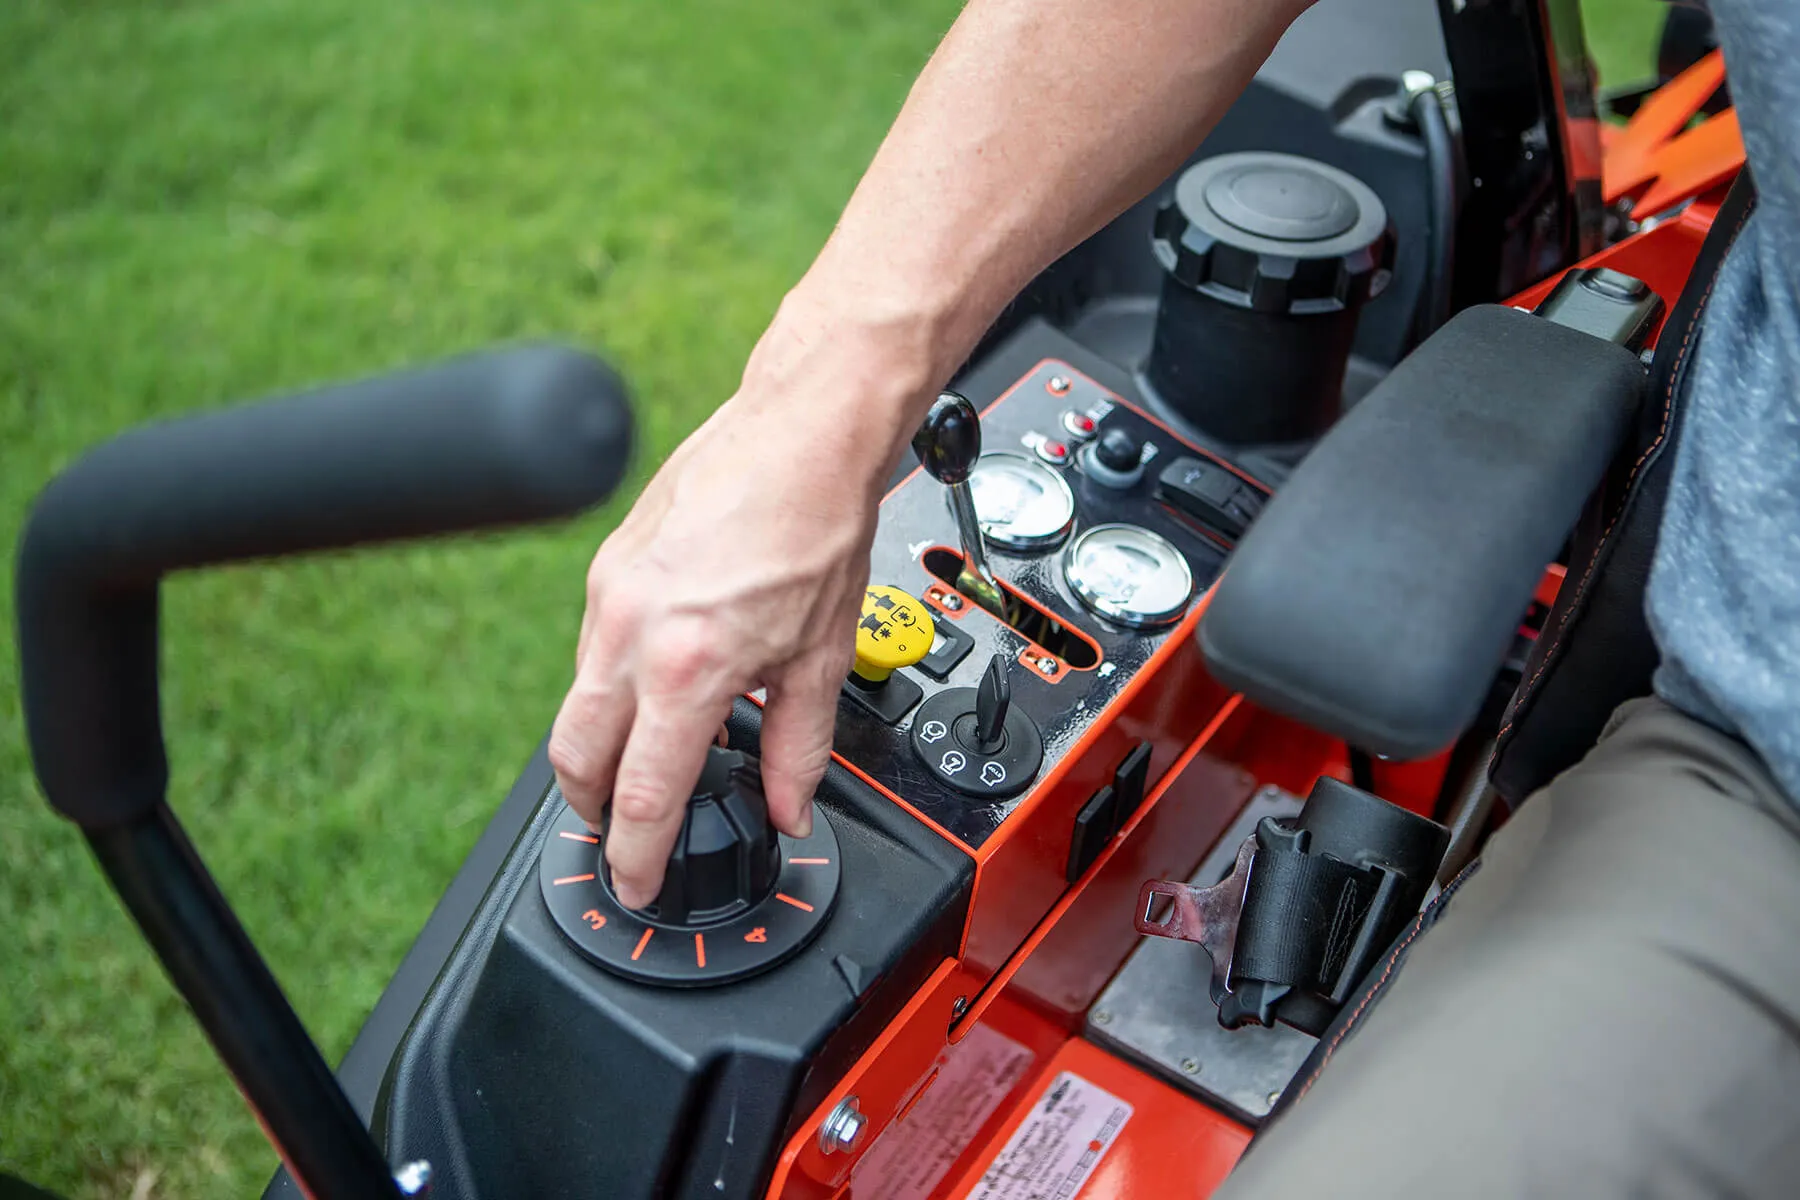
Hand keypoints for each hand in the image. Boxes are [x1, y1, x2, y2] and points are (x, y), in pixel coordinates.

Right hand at [549, 298, 928, 908]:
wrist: (803, 432)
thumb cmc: (818, 525)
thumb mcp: (822, 655)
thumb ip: (798, 748)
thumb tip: (787, 805)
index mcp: (689, 667)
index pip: (643, 795)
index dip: (636, 856)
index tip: (638, 885)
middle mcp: (633, 633)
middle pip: (576, 761)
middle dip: (593, 815)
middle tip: (623, 840)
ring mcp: (610, 595)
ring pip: (577, 703)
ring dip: (601, 749)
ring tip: (644, 766)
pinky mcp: (607, 567)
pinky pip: (591, 651)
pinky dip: (612, 689)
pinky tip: (653, 690)